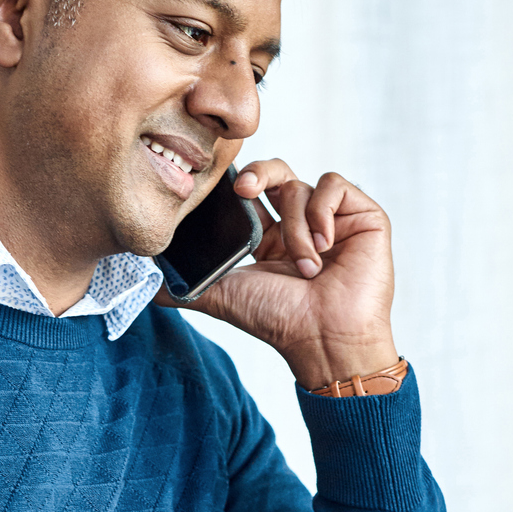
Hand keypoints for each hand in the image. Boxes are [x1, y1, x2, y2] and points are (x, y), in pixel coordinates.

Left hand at [162, 159, 397, 389]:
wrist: (324, 339)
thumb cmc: (279, 321)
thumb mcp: (222, 296)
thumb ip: (186, 286)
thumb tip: (149, 286)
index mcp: (270, 240)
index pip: (252, 192)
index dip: (238, 184)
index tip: (226, 190)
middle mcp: (301, 225)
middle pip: (277, 172)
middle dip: (257, 174)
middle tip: (243, 189)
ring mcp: (334, 220)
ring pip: (301, 186)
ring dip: (295, 226)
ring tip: (305, 266)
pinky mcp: (363, 217)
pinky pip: (334, 186)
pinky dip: (322, 211)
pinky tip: (324, 244)